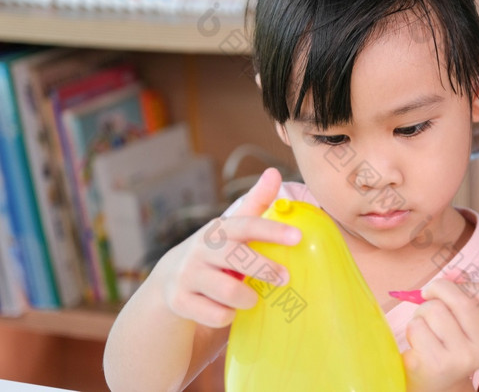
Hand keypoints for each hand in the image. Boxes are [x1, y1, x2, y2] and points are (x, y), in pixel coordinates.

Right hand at [154, 168, 301, 327]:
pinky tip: (228, 310)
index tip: (298, 236)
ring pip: (228, 291)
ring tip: (252, 299)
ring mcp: (189, 276)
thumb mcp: (231, 228)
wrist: (170, 280)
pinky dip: (227, 315)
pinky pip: (215, 314)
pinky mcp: (180, 301)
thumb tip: (274, 172)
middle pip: (237, 258)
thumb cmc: (215, 251)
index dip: (272, 230)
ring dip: (247, 298)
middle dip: (265, 268)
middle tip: (285, 277)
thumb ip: (255, 203)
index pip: (246, 226)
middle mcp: (201, 250)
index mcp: (219, 231)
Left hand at [402, 279, 478, 391]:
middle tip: (427, 294)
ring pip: (434, 310)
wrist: (433, 382)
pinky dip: (413, 328)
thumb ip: (461, 289)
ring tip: (425, 327)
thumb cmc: (445, 341)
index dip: (464, 284)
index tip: (449, 290)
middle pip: (461, 299)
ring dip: (421, 313)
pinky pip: (417, 326)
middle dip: (437, 289)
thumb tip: (454, 272)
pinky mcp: (437, 364)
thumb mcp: (460, 318)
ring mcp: (462, 358)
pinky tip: (419, 342)